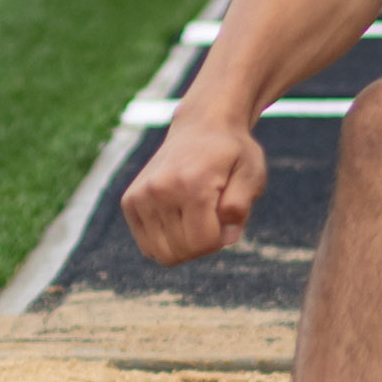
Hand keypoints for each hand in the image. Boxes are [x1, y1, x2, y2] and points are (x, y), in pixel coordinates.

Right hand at [121, 112, 266, 265]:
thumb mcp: (251, 173)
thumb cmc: (232, 153)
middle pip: (181, 252)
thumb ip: (241, 205)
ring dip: (184, 245)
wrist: (202, 126)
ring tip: (196, 218)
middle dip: (203, 244)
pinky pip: (147, 246)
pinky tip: (179, 218)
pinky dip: (166, 241)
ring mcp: (140, 196)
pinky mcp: (129, 201)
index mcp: (191, 184)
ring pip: (160, 254)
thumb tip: (226, 238)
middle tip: (212, 217)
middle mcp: (159, 190)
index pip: (203, 243)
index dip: (221, 239)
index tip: (227, 219)